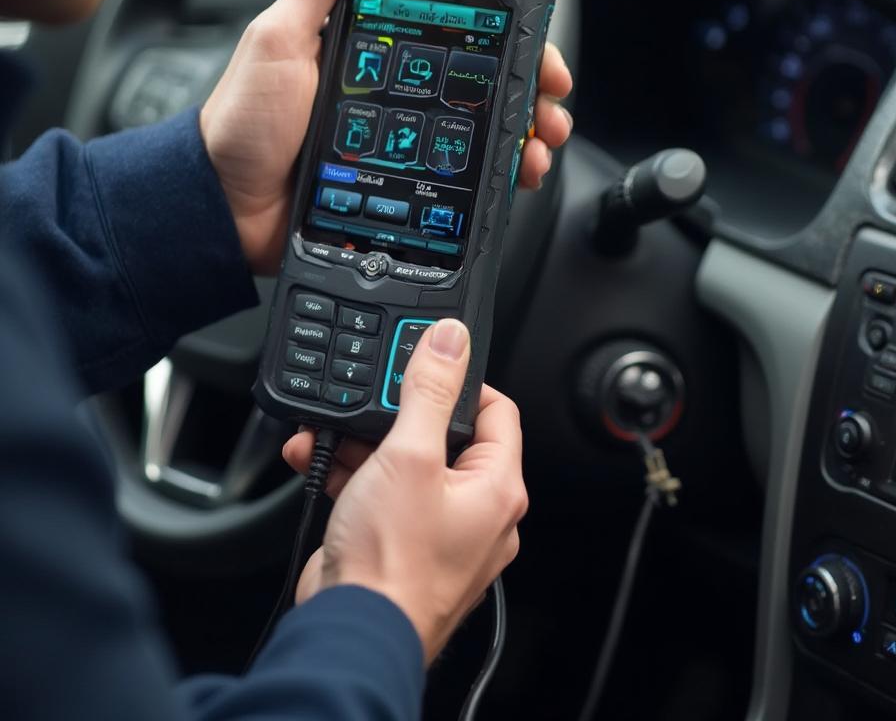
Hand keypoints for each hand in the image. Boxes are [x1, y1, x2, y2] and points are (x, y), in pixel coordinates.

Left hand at [200, 0, 573, 273]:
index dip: (504, 33)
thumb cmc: (243, 123)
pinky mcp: (404, 181)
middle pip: (482, 81)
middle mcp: (396, 92)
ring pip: (483, 129)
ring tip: (539, 143)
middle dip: (529, 88)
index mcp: (374, 51)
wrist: (225, 207)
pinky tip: (516, 173)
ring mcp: (404, 139)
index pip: (455, 30)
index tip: (534, 44)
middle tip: (549, 102)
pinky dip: (499, 172)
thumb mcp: (278, 37)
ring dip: (525, 131)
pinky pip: (463, 174)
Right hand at [284, 319, 526, 663]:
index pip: (497, 412)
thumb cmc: (392, 564)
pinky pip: (384, 495)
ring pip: (408, 466)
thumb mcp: (410, 456)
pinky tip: (318, 458)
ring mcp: (439, 531)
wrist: (349, 632)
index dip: (463, 382)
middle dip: (399, 415)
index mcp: (497, 488)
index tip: (428, 366)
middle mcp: (477, 512)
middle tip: (371, 399)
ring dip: (366, 444)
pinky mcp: (401, 545)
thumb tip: (452, 341)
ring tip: (332, 429)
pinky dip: (354, 475)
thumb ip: (430, 393)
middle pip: (446, 437)